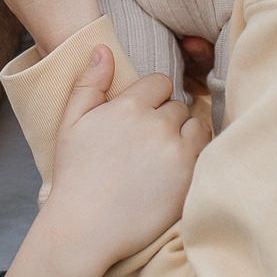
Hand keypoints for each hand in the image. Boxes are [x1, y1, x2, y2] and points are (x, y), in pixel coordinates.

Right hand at [39, 45, 207, 266]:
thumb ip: (89, 83)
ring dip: (184, 136)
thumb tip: (103, 48)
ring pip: (196, 127)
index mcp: (128, 107)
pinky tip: (173, 171)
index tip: (141, 118)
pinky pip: (206, 153)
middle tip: (148, 144)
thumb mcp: (70, 123)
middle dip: (167, 119)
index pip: (160, 83)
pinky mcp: (190, 178)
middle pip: (179, 106)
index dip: (151, 98)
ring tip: (162, 157)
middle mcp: (156, 125)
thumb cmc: (75, 176)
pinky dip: (194, 157)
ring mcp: (177, 152)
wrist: (85, 228)